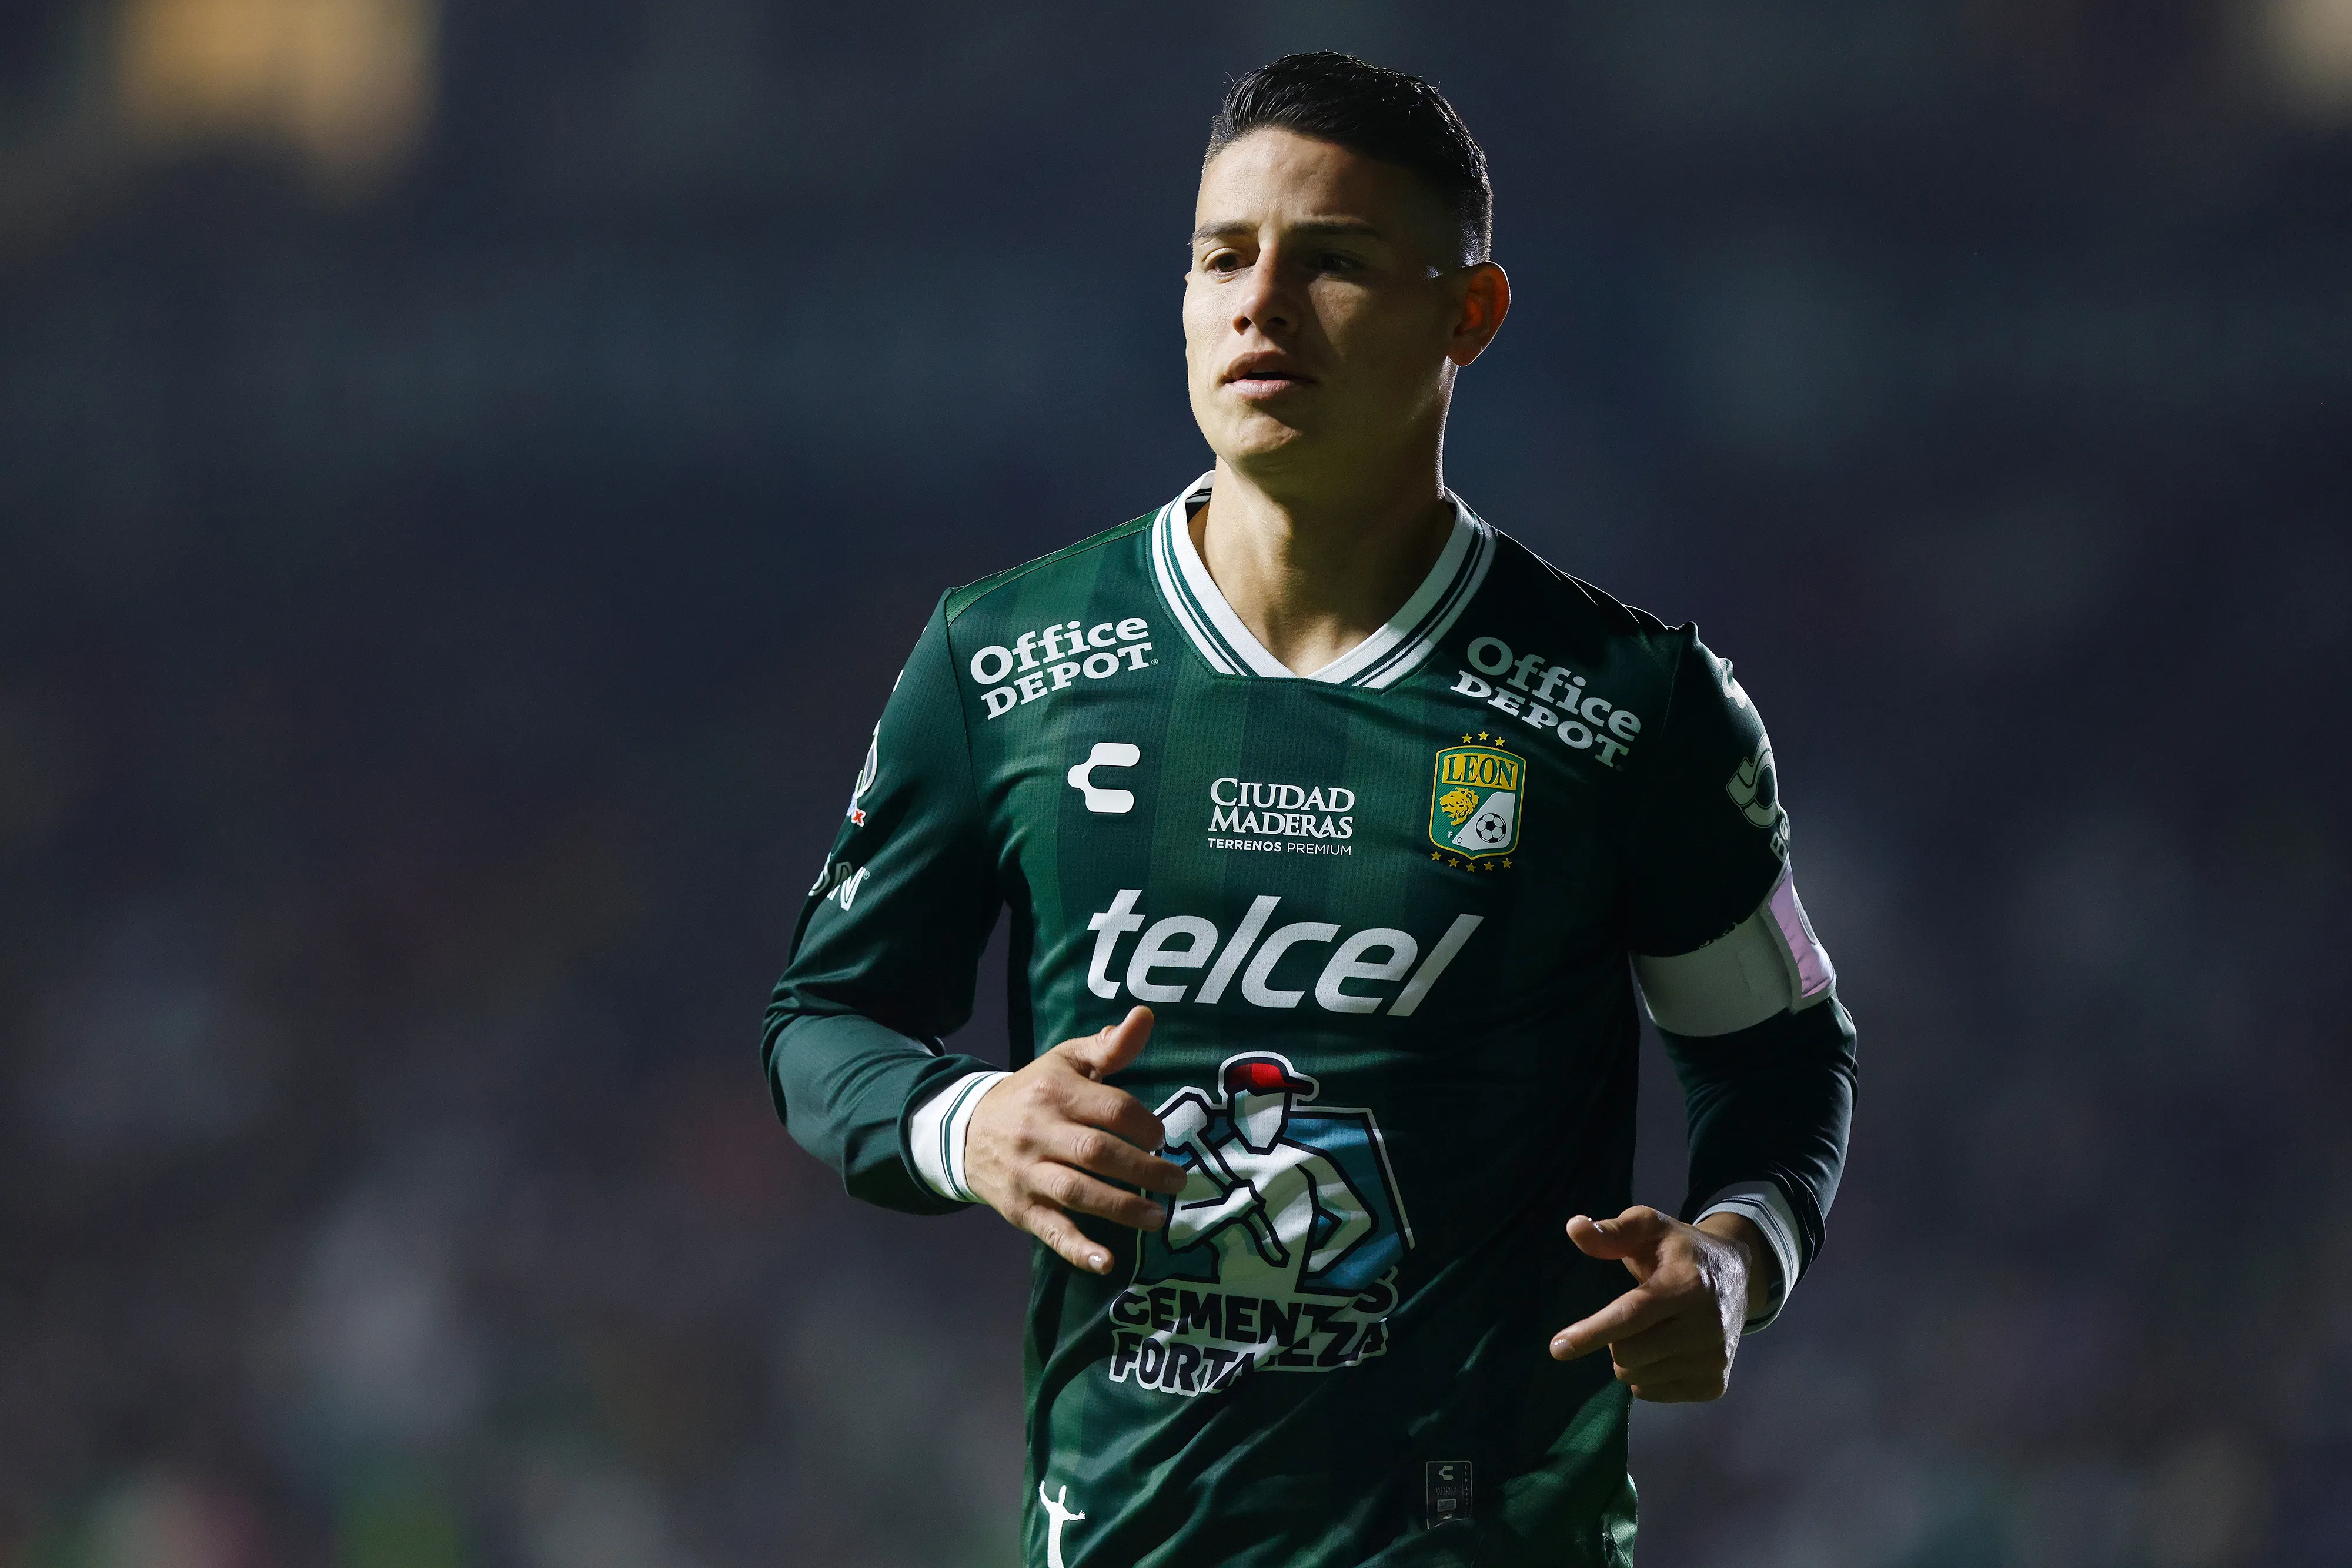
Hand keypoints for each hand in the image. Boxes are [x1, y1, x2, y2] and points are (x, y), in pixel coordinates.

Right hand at [964, 1006, 1188, 1275]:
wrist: (967, 1130)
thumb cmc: (1034, 1093)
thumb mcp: (1066, 1061)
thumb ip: (1109, 1046)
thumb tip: (1145, 1016)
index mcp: (1056, 1093)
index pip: (1111, 1109)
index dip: (1145, 1125)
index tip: (1162, 1137)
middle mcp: (1040, 1133)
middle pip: (1098, 1153)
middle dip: (1144, 1169)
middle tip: (1177, 1181)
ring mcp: (1029, 1174)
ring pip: (1078, 1192)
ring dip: (1122, 1208)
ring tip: (1159, 1217)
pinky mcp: (1021, 1210)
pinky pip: (1052, 1230)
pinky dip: (1078, 1249)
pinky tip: (1106, 1262)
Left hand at [1546, 1206, 1767, 1401]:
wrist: (1739, 1277)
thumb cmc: (1681, 1250)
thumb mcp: (1650, 1226)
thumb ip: (1613, 1231)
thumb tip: (1575, 1228)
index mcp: (1688, 1284)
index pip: (1632, 1315)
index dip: (1592, 1332)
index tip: (1557, 1348)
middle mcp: (1707, 1326)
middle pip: (1628, 1353)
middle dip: (1613, 1338)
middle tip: (1633, 1315)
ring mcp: (1714, 1360)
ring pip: (1637, 1376)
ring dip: (1631, 1357)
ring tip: (1654, 1329)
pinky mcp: (1714, 1385)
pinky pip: (1653, 1392)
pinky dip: (1648, 1374)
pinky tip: (1667, 1349)